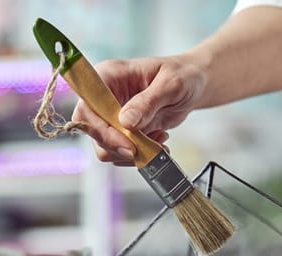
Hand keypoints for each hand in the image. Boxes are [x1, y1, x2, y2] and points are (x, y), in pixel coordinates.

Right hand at [71, 56, 205, 165]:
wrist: (193, 84)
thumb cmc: (182, 75)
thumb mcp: (171, 84)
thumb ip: (147, 102)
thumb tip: (126, 122)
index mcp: (108, 76)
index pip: (87, 106)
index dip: (101, 129)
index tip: (127, 144)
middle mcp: (104, 96)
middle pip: (92, 130)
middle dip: (118, 146)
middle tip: (145, 149)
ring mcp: (111, 115)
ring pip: (104, 146)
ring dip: (132, 152)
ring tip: (159, 140)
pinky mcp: (122, 131)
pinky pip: (121, 152)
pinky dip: (141, 154)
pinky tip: (159, 141)